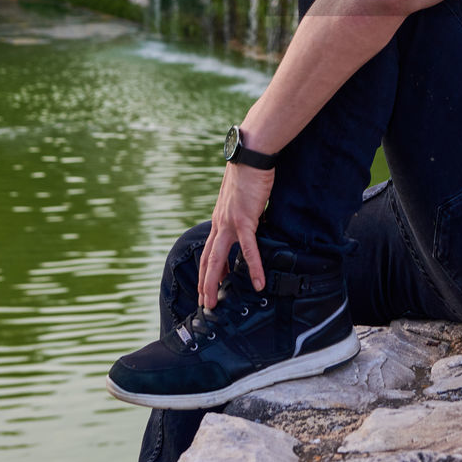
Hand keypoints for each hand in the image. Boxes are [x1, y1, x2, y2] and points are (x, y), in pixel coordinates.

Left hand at [198, 162, 274, 306]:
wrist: (251, 156)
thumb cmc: (249, 172)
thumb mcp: (240, 196)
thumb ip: (242, 210)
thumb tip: (251, 216)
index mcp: (220, 218)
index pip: (210, 249)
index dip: (207, 270)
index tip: (208, 286)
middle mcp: (220, 223)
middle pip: (208, 260)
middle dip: (204, 284)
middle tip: (204, 304)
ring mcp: (230, 223)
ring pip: (218, 259)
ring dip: (214, 283)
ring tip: (214, 303)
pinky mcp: (245, 220)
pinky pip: (248, 249)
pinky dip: (253, 267)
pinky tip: (258, 282)